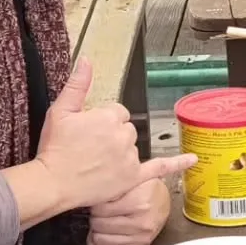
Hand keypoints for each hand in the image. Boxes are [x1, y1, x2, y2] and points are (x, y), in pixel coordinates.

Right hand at [34, 58, 191, 209]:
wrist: (52, 183)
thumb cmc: (55, 148)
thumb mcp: (60, 111)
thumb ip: (77, 84)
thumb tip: (87, 61)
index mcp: (109, 116)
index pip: (117, 112)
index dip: (102, 121)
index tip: (88, 131)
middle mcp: (123, 135)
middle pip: (126, 129)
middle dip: (112, 135)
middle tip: (90, 148)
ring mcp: (130, 157)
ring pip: (133, 147)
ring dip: (121, 152)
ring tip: (97, 162)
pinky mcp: (132, 177)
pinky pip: (159, 168)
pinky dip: (177, 164)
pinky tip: (193, 159)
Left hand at [88, 176, 180, 244]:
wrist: (162, 202)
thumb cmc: (146, 189)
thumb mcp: (135, 178)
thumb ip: (116, 181)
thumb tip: (94, 183)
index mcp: (140, 203)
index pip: (100, 209)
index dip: (96, 202)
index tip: (100, 199)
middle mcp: (142, 224)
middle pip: (98, 224)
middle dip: (95, 216)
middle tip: (100, 211)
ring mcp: (140, 240)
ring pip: (100, 240)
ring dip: (96, 230)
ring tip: (102, 221)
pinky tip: (100, 235)